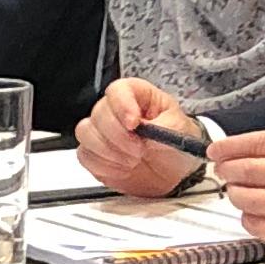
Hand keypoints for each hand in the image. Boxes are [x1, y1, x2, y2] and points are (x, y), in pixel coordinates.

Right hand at [77, 79, 204, 194]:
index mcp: (138, 95)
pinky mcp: (95, 153)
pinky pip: (85, 155)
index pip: (118, 90)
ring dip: (109, 151)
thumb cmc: (178, 143)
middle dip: (118, 136)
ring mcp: (102, 131)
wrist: (176, 173)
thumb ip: (161, 128)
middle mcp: (115, 110)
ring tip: (132, 161)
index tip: (134, 124)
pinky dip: (104, 165)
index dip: (122, 105)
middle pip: (99, 112)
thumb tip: (143, 129)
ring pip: (86, 133)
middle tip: (139, 150)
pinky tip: (123, 169)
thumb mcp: (180, 131)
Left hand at [205, 128, 264, 248]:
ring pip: (248, 199)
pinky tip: (252, 215)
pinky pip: (262, 227)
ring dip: (235, 195)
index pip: (255, 143)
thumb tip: (259, 150)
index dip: (228, 147)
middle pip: (245, 171)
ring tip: (238, 192)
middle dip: (227, 171)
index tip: (217, 150)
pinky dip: (250, 220)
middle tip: (224, 171)